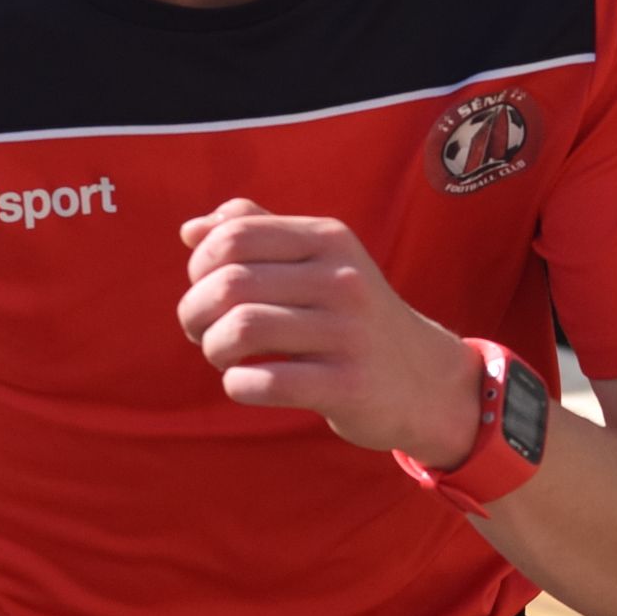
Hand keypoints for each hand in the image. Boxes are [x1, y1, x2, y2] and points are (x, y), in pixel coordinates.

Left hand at [176, 197, 482, 466]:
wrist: (425, 380)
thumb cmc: (352, 317)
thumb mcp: (319, 261)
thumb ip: (258, 234)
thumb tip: (191, 230)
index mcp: (329, 239)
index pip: (235, 236)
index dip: (199, 266)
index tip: (203, 290)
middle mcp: (342, 279)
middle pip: (230, 283)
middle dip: (195, 312)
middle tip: (201, 331)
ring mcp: (349, 332)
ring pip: (243, 329)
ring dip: (213, 348)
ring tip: (223, 356)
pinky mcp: (349, 385)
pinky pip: (266, 382)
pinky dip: (238, 385)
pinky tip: (245, 383)